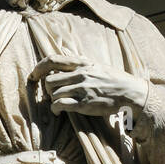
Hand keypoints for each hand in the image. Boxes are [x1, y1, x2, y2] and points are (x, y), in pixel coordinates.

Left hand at [30, 53, 148, 117]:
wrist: (130, 93)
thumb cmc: (114, 80)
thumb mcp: (97, 65)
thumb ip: (80, 61)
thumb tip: (66, 51)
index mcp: (82, 64)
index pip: (53, 60)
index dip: (39, 67)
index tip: (34, 74)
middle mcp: (80, 75)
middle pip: (50, 80)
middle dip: (48, 89)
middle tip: (54, 94)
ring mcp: (82, 89)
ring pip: (54, 93)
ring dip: (53, 100)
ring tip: (59, 103)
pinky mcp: (84, 104)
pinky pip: (60, 105)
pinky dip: (55, 109)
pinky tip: (59, 111)